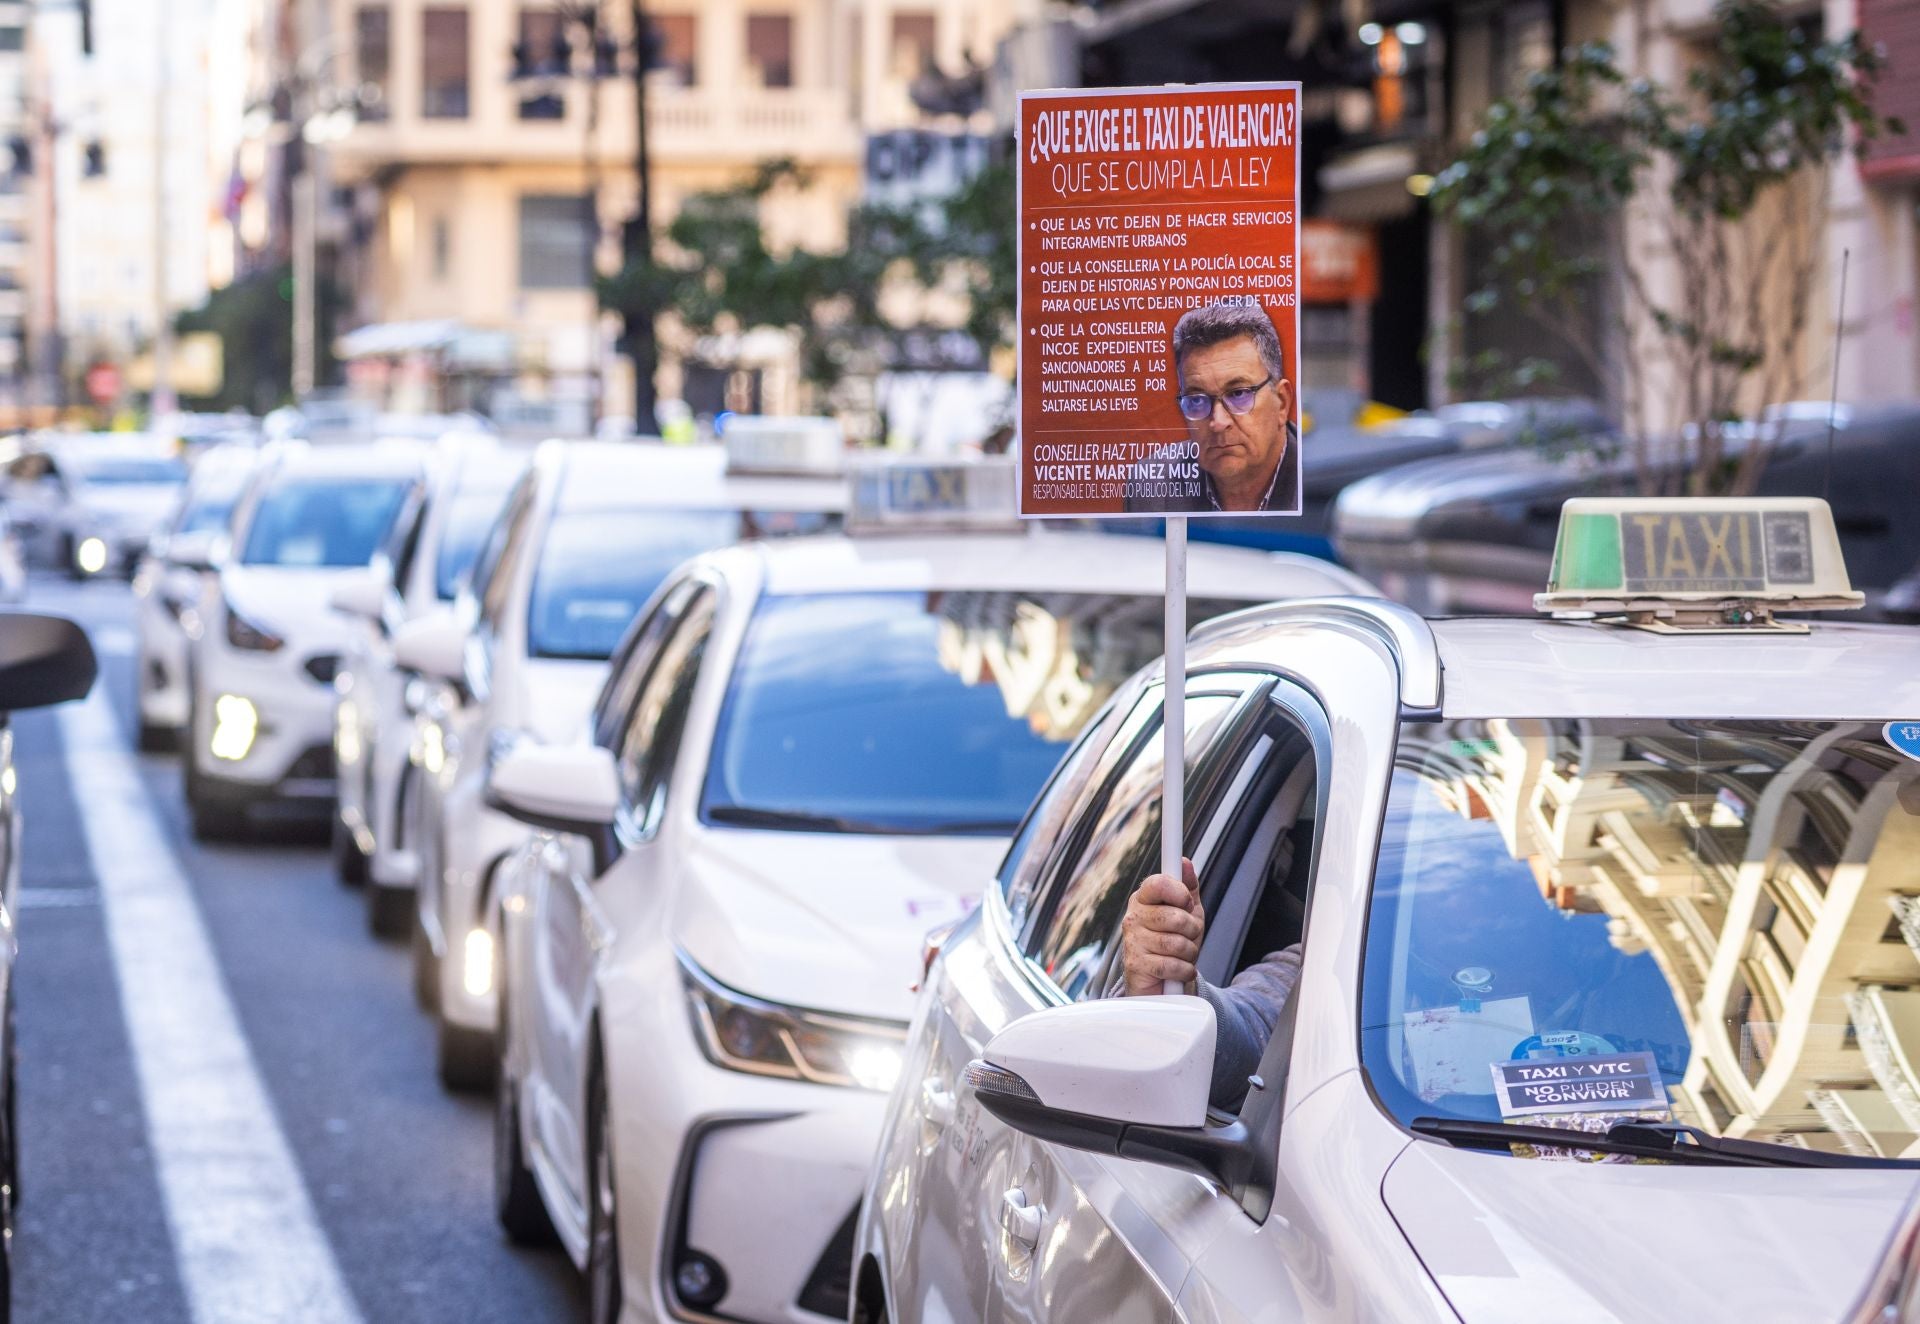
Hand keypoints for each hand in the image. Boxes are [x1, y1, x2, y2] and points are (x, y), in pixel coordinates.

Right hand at [1120, 858, 1204, 995]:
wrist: (1162, 983)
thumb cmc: (1173, 943)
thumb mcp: (1187, 912)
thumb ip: (1187, 887)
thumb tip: (1185, 863)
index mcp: (1143, 899)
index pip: (1159, 883)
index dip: (1180, 892)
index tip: (1187, 903)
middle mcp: (1133, 917)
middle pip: (1174, 916)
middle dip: (1192, 929)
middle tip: (1189, 935)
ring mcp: (1132, 941)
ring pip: (1176, 943)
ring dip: (1190, 953)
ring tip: (1184, 955)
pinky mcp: (1135, 965)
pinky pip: (1171, 965)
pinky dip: (1184, 970)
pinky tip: (1179, 970)